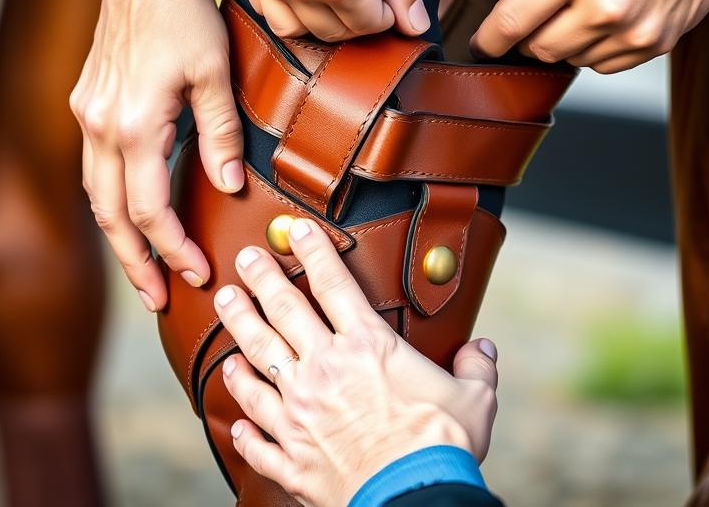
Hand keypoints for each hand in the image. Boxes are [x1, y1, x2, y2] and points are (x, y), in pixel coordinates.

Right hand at [70, 0, 242, 310]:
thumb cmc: (188, 12)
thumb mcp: (218, 75)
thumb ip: (221, 138)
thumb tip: (229, 189)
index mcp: (134, 124)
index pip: (149, 210)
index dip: (172, 249)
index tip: (197, 273)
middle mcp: (100, 124)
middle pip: (111, 215)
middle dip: (134, 261)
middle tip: (157, 299)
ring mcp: (87, 112)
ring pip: (95, 194)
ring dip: (118, 235)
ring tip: (141, 269)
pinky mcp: (87, 100)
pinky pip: (93, 166)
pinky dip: (110, 199)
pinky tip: (128, 213)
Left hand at [213, 218, 498, 506]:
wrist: (412, 499)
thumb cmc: (442, 447)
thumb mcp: (474, 398)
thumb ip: (476, 367)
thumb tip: (484, 349)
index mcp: (368, 347)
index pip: (334, 284)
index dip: (313, 251)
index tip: (297, 229)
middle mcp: (324, 370)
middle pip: (283, 311)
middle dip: (261, 279)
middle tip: (244, 257)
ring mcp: (299, 413)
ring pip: (257, 359)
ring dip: (239, 328)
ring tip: (225, 305)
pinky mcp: (290, 456)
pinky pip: (256, 434)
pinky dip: (243, 420)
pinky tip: (234, 411)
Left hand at [448, 0, 708, 72]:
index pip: (509, 24)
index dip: (487, 40)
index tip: (481, 42)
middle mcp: (602, 2)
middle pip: (536, 49)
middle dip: (527, 34)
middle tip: (537, 9)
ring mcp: (632, 27)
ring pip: (569, 60)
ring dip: (562, 40)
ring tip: (578, 4)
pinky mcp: (656, 43)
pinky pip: (603, 64)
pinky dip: (594, 47)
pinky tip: (605, 14)